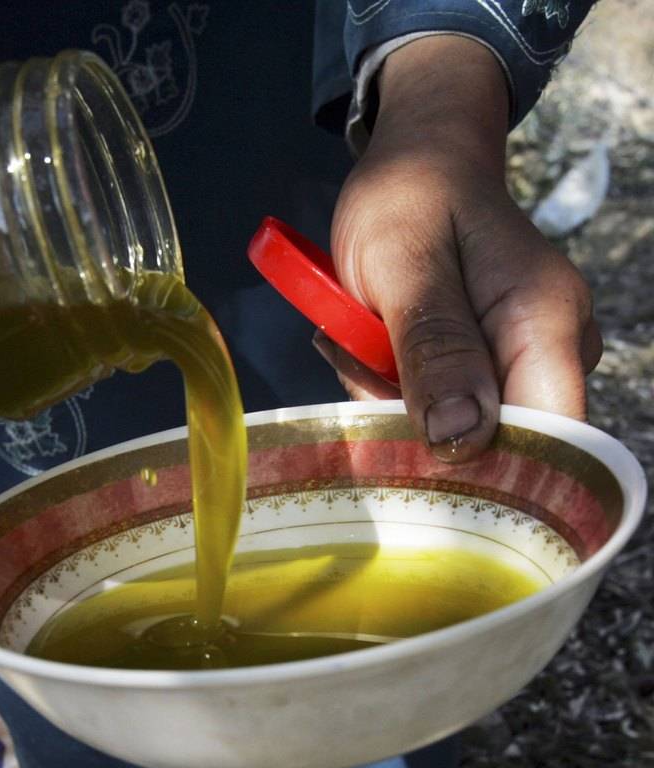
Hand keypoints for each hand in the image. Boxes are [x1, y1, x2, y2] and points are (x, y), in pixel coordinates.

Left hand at [324, 35, 600, 461]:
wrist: (418, 159)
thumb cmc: (410, 196)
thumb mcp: (404, 264)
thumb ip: (434, 347)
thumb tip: (460, 441)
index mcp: (546, 324)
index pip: (547, 442)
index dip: (482, 472)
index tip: (402, 451)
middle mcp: (550, 349)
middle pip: (489, 441)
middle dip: (410, 418)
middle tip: (354, 352)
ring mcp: (518, 357)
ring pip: (452, 426)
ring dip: (387, 394)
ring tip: (353, 330)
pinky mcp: (484, 362)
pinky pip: (436, 403)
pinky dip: (390, 382)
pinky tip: (363, 337)